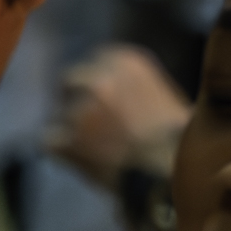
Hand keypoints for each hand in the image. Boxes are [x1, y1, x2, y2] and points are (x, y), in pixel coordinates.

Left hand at [45, 45, 191, 189]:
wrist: (174, 170)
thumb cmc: (180, 138)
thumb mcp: (165, 97)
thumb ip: (135, 89)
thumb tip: (120, 98)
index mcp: (125, 61)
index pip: (96, 60)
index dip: (97, 81)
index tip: (102, 97)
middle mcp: (98, 79)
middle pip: (70, 81)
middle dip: (75, 98)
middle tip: (87, 121)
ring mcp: (80, 109)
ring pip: (60, 114)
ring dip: (71, 129)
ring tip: (92, 149)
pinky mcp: (69, 139)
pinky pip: (50, 141)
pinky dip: (61, 151)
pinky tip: (79, 162)